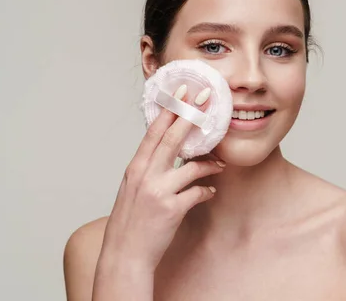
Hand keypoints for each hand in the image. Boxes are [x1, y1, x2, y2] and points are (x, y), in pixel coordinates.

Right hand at [93, 85, 222, 294]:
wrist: (124, 254)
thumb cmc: (131, 220)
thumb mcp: (133, 187)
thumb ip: (149, 167)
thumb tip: (169, 150)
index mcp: (136, 167)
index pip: (154, 131)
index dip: (170, 109)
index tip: (182, 91)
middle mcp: (145, 175)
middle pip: (172, 138)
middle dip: (191, 115)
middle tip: (207, 99)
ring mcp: (158, 191)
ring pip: (191, 165)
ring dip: (210, 163)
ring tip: (220, 163)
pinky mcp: (171, 209)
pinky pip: (198, 192)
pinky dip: (207, 190)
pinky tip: (210, 192)